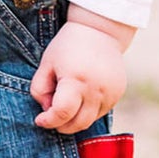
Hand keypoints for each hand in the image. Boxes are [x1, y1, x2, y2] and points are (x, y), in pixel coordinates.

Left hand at [31, 12, 133, 132]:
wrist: (100, 31)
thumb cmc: (67, 47)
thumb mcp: (46, 64)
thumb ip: (40, 89)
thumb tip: (48, 110)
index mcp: (76, 80)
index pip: (62, 113)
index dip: (48, 121)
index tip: (40, 120)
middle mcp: (97, 89)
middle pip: (78, 123)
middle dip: (61, 126)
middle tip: (50, 117)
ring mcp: (111, 93)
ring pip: (90, 121)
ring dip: (75, 120)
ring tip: (65, 103)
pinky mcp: (118, 93)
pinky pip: (101, 112)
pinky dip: (88, 112)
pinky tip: (80, 97)